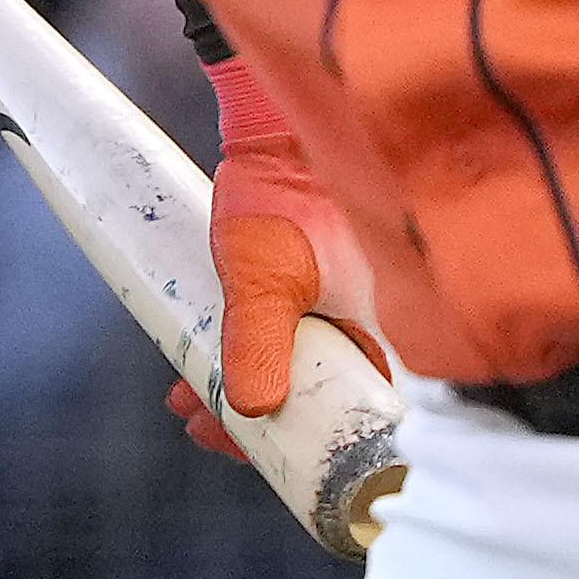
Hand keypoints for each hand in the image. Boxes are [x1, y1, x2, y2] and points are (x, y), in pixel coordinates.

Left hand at [197, 52, 371, 424]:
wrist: (278, 127)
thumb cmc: (287, 194)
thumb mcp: (266, 277)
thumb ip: (261, 342)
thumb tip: (254, 409)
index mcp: (394, 336)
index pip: (356, 419)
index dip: (299, 445)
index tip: (245, 451)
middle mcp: (383, 329)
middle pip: (322, 402)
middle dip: (257, 420)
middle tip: (197, 422)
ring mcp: (353, 310)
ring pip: (301, 373)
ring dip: (246, 388)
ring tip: (183, 397)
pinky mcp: (325, 292)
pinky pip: (292, 342)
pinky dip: (252, 358)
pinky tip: (199, 367)